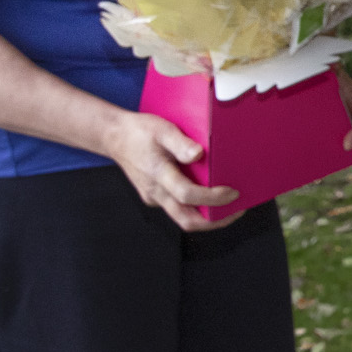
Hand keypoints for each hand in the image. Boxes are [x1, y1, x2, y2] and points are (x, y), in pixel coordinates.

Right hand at [99, 108, 241, 231]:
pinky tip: (209, 197)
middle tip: (237, 211)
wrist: (114, 137)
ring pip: (182, 217)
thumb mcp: (162, 129)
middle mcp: (155, 191)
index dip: (213, 198)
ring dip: (207, 217)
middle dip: (214, 221)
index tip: (232, 193)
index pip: (188, 195)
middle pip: (187, 220)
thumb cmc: (138, 132)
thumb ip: (180, 143)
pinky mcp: (154, 196)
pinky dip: (196, 207)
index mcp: (158, 174)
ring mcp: (154, 196)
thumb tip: (198, 154)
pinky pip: (177, 208)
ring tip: (229, 206)